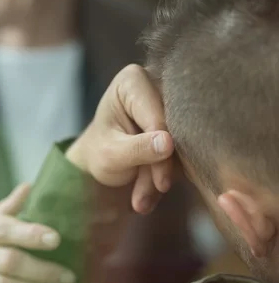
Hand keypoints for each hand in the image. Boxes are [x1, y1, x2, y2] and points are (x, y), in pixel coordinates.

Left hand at [67, 65, 174, 213]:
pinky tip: (149, 194)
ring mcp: (172, 104)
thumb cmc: (99, 151)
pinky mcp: (181, 125)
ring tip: (140, 201)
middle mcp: (157, 83)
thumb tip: (169, 144)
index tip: (161, 183)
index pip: (159, 116)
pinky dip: (167, 176)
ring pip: (182, 144)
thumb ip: (137, 148)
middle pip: (175, 129)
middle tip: (144, 200)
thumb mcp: (110, 154)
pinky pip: (184, 151)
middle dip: (161, 169)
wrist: (100, 162)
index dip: (162, 152)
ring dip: (163, 177)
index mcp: (133, 80)